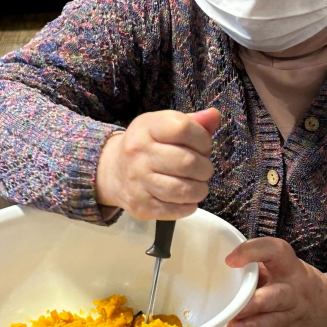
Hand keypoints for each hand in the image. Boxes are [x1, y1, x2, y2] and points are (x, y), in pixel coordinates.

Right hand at [95, 107, 220, 219]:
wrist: (112, 171)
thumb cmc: (147, 146)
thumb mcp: (164, 127)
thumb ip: (193, 122)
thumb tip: (214, 116)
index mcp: (146, 127)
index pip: (183, 128)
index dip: (203, 139)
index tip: (203, 147)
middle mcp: (138, 152)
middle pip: (187, 162)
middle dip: (205, 168)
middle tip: (203, 170)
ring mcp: (137, 181)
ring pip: (183, 190)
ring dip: (199, 189)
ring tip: (198, 185)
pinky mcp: (140, 206)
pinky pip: (176, 210)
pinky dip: (188, 206)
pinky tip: (186, 198)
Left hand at [224, 238, 326, 326]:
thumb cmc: (293, 281)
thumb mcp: (282, 265)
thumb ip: (257, 264)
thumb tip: (222, 265)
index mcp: (289, 267)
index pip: (276, 252)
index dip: (253, 252)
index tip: (231, 260)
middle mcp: (293, 292)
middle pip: (276, 297)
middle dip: (254, 304)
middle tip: (234, 308)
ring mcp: (291, 317)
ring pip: (271, 324)